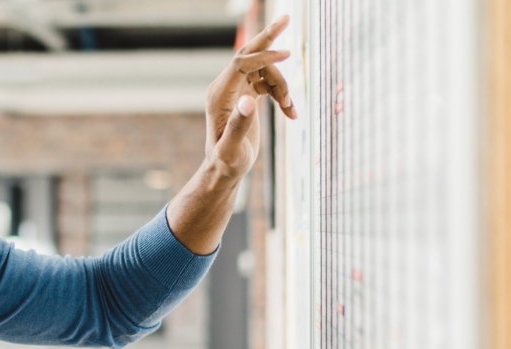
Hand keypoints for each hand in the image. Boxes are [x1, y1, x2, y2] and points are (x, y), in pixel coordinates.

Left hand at [204, 15, 294, 178]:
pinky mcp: (246, 95)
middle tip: (288, 18)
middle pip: (248, 54)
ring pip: (265, 72)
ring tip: (291, 109)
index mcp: (218, 94)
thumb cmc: (226, 163)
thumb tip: (249, 101)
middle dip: (269, 37)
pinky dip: (282, 94)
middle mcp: (225, 87)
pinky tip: (291, 113)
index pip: (241, 63)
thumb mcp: (231, 150)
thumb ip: (238, 125)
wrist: (224, 170)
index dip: (263, 57)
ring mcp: (236, 90)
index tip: (288, 55)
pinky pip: (268, 83)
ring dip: (283, 86)